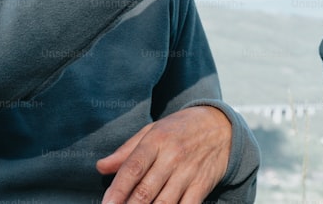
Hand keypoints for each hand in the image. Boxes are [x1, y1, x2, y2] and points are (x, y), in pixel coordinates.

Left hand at [97, 105, 230, 203]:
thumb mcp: (153, 130)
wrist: (222, 126)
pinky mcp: (202, 185)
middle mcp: (172, 157)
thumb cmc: (180, 129)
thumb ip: (126, 151)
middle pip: (146, 190)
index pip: (133, 168)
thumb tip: (101, 167)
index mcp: (156, 140)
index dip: (117, 190)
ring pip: (164, 203)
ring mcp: (188, 172)